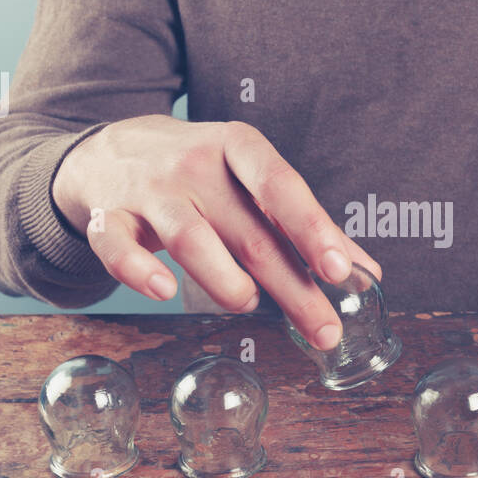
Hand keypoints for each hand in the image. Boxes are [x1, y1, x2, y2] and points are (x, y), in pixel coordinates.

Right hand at [52, 115, 380, 349]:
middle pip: (249, 231)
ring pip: (189, 239)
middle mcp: (194, 165)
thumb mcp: (250, 182)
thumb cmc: (198, 173)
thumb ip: (306, 226)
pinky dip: (139, 273)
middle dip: (292, 286)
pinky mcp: (110, 218)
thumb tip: (368, 273)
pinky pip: (119, 248)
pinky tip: (163, 292)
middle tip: (325, 329)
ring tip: (248, 303)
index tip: (340, 269)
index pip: (280, 185)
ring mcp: (149, 191)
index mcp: (237, 148)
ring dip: (226, 280)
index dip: (312, 227)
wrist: (110, 151)